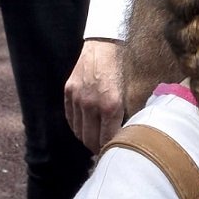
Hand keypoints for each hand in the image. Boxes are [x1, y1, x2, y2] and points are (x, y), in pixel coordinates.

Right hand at [64, 38, 127, 153]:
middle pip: (90, 139)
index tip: (113, 154)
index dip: (109, 150)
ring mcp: (77, 98)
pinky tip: (83, 129)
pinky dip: (76, 127)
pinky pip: (70, 118)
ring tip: (93, 142)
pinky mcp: (68, 92)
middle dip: (97, 148)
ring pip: (78, 131)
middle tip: (103, 151)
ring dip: (86, 139)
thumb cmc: (122, 68)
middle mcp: (92, 104)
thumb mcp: (130, 92)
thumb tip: (125, 135)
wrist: (103, 45)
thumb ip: (125, 114)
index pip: (107, 139)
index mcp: (111, 105)